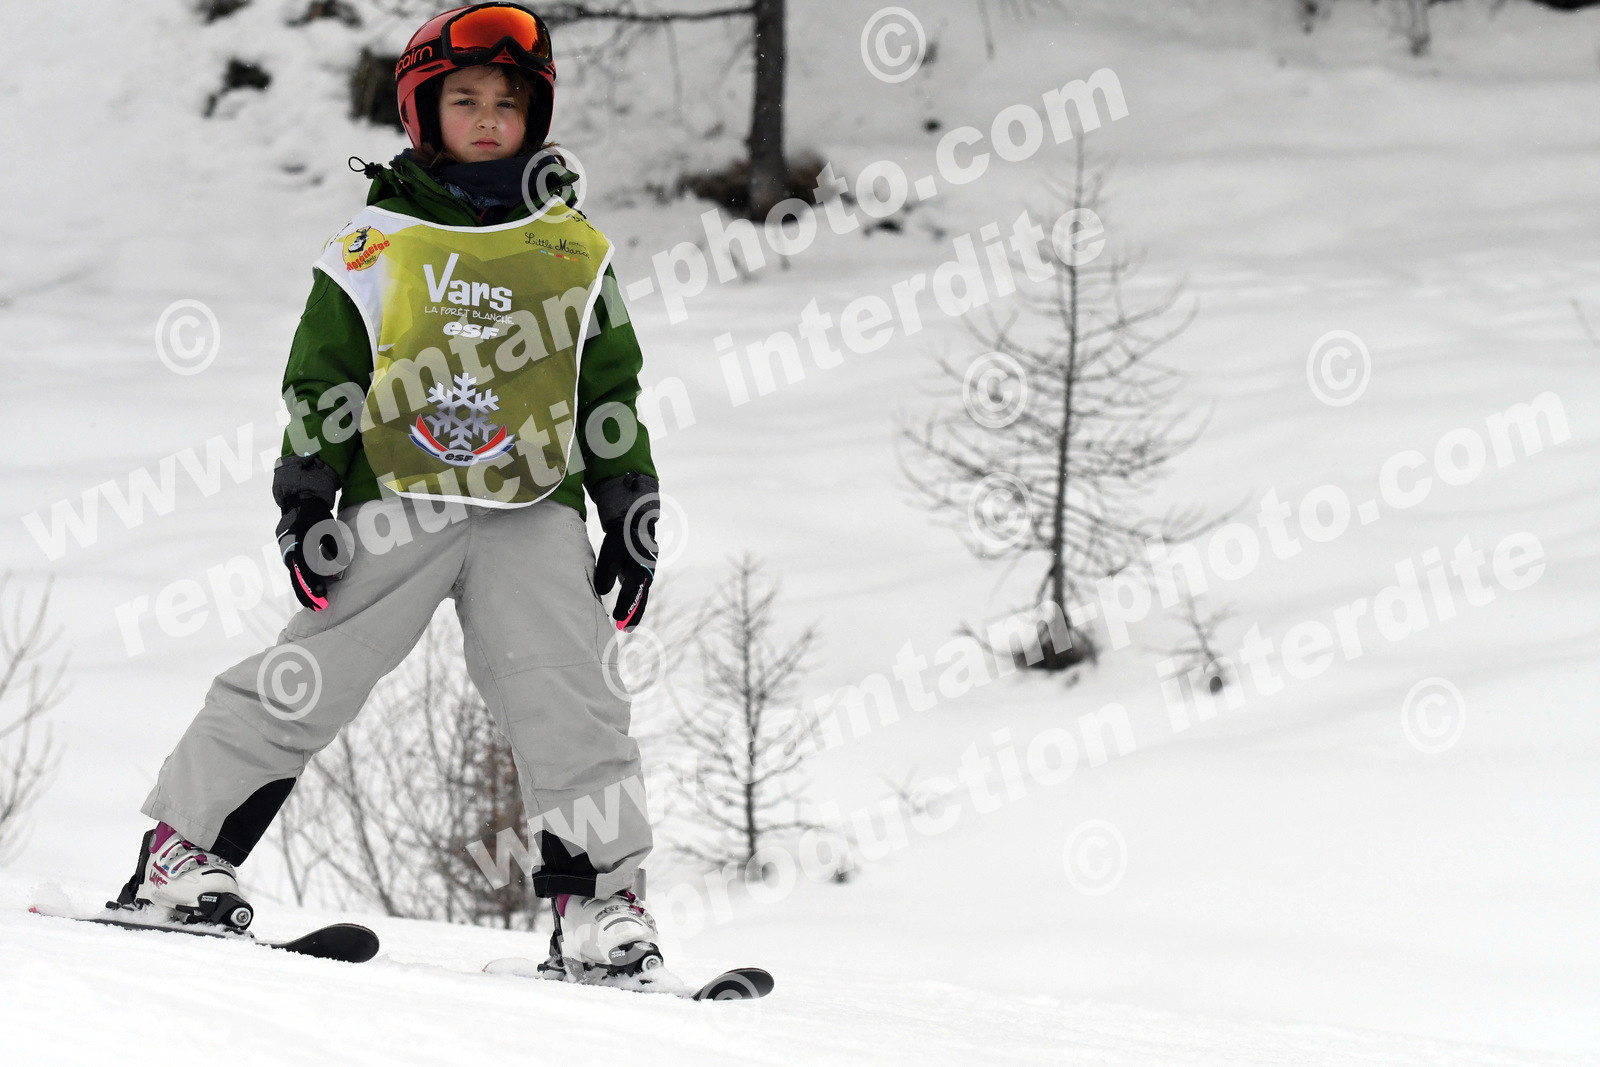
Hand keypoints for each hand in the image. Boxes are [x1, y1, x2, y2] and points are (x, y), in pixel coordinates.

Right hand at [275, 494, 344, 610]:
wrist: (298, 504)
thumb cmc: (316, 516)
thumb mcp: (328, 527)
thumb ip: (332, 544)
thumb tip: (338, 563)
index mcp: (299, 542)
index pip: (305, 568)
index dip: (312, 583)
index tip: (322, 595)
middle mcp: (289, 550)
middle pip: (296, 577)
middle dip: (306, 594)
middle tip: (318, 608)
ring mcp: (287, 554)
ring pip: (294, 577)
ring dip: (303, 592)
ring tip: (314, 606)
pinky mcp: (289, 555)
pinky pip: (295, 572)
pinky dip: (302, 583)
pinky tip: (309, 594)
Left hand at [593, 501, 656, 631]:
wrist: (635, 525)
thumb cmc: (620, 540)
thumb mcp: (610, 553)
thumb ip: (605, 573)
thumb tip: (601, 592)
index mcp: (638, 571)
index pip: (630, 595)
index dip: (624, 608)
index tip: (616, 620)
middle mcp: (646, 576)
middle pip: (640, 601)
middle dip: (633, 616)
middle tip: (626, 630)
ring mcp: (648, 575)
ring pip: (642, 597)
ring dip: (635, 611)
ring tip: (627, 626)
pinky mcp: (644, 574)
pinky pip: (640, 592)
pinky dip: (636, 602)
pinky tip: (629, 611)